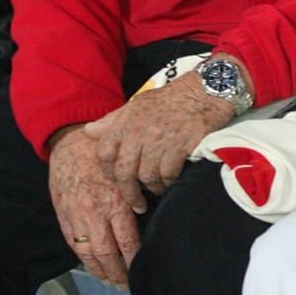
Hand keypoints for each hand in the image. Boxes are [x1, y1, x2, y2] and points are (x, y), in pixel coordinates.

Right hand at [47, 124, 141, 286]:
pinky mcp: (63, 215)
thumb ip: (137, 192)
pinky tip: (90, 264)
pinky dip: (82, 257)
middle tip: (125, 285)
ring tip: (108, 281)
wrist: (71, 142)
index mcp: (116, 201)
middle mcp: (95, 213)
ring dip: (98, 270)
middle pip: (107, 253)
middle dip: (116, 273)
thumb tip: (151, 209)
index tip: (140, 270)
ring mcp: (76, 216)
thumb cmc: (104, 154)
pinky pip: (72, 242)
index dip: (133, 260)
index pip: (127, 241)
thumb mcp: (127, 170)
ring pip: (88, 253)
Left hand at [83, 70, 235, 210]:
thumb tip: (89, 132)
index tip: (118, 181)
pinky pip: (167, 174)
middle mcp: (138, 130)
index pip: (104, 152)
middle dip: (129, 193)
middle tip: (137, 203)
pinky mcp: (179, 146)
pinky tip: (172, 182)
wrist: (206, 90)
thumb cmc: (172, 99)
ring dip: (152, 188)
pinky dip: (168, 182)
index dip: (108, 171)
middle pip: (124, 172)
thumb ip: (113, 121)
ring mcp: (158, 139)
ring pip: (146, 176)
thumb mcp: (138, 104)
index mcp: (125, 120)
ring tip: (158, 189)